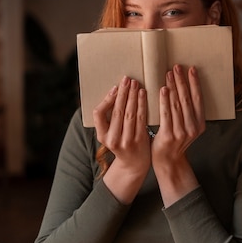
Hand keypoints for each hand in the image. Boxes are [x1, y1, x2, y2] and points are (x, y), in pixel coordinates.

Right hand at [93, 76, 150, 202]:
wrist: (134, 164)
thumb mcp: (110, 133)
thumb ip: (109, 118)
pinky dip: (142, 104)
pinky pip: (141, 118)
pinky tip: (143, 94)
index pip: (98, 114)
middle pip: (117, 111)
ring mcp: (126, 141)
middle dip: (122, 93)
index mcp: (102, 136)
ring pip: (129, 113)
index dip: (106, 100)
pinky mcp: (139, 140)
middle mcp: (112, 139)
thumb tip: (114, 92)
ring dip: (133, 96)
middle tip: (127, 79)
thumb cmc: (122, 142)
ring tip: (135, 83)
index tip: (115, 88)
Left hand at [152, 65, 204, 204]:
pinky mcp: (169, 134)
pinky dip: (165, 100)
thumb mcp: (186, 126)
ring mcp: (182, 132)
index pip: (198, 98)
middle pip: (187, 98)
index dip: (195, 83)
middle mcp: (193, 127)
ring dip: (173, 86)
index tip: (191, 69)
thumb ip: (186, 111)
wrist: (167, 161)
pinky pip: (167, 113)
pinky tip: (163, 89)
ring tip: (169, 74)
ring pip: (177, 103)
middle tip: (177, 67)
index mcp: (200, 123)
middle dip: (182, 81)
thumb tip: (181, 88)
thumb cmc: (174, 141)